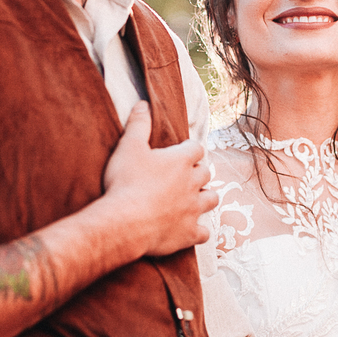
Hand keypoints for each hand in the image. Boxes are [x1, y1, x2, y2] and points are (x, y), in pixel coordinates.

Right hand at [101, 102, 216, 257]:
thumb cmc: (126, 182)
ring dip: (206, 197)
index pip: (197, 148)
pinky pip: (204, 232)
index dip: (190, 148)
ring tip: (196, 197)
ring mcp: (193, 209)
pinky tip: (193, 229)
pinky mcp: (189, 233)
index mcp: (180, 161)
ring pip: (212, 199)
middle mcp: (193, 183)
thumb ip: (139, 124)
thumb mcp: (128, 147)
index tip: (183, 151)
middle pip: (206, 173)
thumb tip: (143, 104)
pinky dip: (200, 230)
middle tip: (187, 174)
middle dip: (199, 172)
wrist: (125, 222)